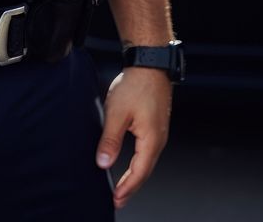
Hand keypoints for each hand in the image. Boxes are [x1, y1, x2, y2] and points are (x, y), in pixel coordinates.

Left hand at [95, 68, 171, 209]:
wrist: (150, 64)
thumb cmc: (136, 85)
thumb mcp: (117, 113)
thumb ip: (110, 140)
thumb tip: (103, 163)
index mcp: (151, 140)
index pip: (139, 172)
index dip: (127, 188)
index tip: (116, 199)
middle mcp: (159, 139)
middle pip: (145, 170)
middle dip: (131, 187)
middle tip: (118, 199)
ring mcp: (159, 132)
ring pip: (146, 161)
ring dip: (135, 175)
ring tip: (122, 187)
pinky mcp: (155, 124)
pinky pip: (147, 151)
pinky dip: (138, 162)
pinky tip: (130, 163)